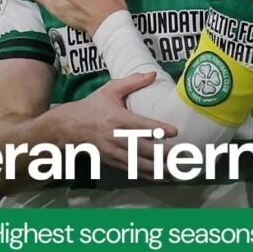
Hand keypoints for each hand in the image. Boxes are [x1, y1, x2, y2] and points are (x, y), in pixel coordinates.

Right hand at [61, 73, 176, 175]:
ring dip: (158, 168)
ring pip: (138, 162)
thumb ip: (132, 82)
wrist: (71, 127)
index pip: (139, 125)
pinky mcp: (113, 161)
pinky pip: (133, 170)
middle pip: (142, 147)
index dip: (157, 129)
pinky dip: (149, 174)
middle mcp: (115, 137)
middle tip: (181, 154)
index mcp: (116, 118)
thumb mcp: (110, 89)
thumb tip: (153, 74)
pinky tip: (164, 176)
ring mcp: (114, 151)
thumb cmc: (93, 106)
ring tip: (177, 170)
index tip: (174, 131)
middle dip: (162, 153)